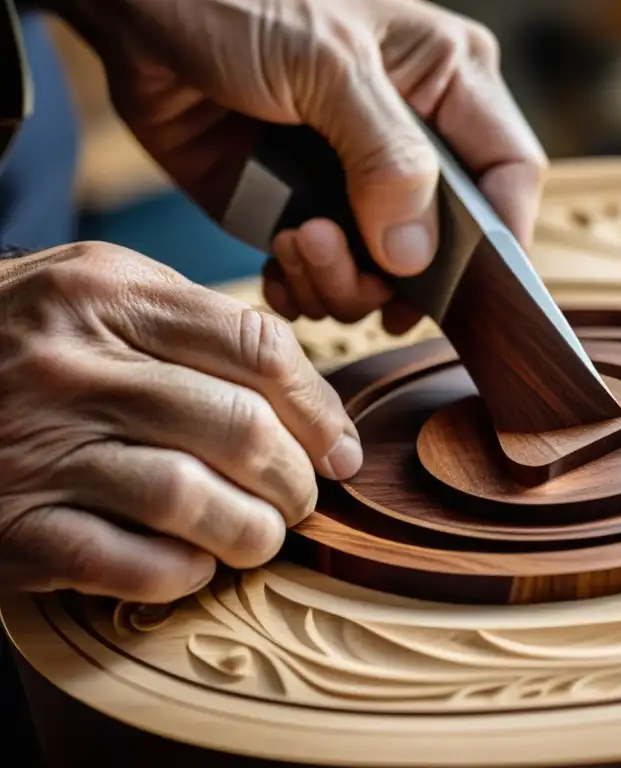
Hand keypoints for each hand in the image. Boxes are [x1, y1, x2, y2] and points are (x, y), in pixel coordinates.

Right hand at [0, 243, 359, 602]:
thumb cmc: (24, 338)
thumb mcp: (96, 291)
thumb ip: (191, 322)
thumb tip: (303, 391)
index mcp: (107, 295)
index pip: (257, 347)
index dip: (320, 407)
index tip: (340, 447)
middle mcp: (72, 367)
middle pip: (238, 428)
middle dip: (296, 478)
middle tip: (302, 497)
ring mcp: (36, 448)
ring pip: (191, 499)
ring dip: (252, 531)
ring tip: (261, 534)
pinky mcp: (11, 527)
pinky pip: (126, 563)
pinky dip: (181, 572)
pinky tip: (194, 563)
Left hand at [58, 0, 548, 334]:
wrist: (136, 14)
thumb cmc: (237, 0)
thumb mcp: (325, 63)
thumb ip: (386, 157)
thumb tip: (415, 255)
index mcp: (448, 84)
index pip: (510, 174)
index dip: (498, 239)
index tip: (460, 286)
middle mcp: (414, 142)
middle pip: (447, 246)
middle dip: (397, 276)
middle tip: (338, 260)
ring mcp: (358, 184)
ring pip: (387, 276)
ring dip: (342, 285)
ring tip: (294, 245)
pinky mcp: (306, 212)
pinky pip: (329, 278)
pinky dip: (306, 291)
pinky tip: (278, 267)